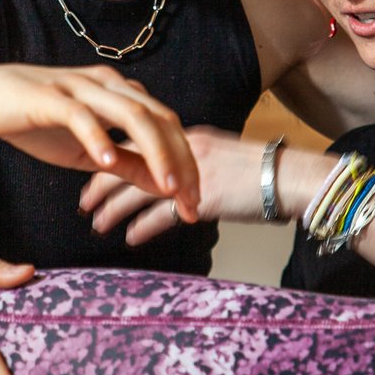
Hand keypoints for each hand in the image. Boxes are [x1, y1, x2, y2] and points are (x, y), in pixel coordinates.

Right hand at [0, 63, 201, 220]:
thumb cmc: (34, 122)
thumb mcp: (87, 153)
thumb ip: (126, 164)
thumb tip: (164, 187)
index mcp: (120, 95)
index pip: (167, 127)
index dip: (187, 164)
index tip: (194, 202)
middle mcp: (108, 85)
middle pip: (160, 119)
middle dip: (181, 162)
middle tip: (191, 201)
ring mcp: (80, 88)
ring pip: (131, 114)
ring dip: (154, 151)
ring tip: (166, 186)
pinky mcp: (50, 96)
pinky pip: (81, 115)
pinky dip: (99, 137)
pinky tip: (108, 161)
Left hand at [81, 126, 264, 244]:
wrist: (292, 177)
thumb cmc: (262, 171)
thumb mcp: (219, 156)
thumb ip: (190, 164)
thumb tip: (169, 180)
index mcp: (184, 137)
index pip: (134, 145)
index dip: (110, 161)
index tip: (93, 175)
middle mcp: (181, 151)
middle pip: (127, 165)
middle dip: (100, 185)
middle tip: (83, 204)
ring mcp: (190, 175)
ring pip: (136, 190)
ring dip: (112, 209)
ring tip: (97, 224)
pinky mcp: (201, 199)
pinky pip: (162, 215)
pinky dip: (142, 227)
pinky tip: (130, 237)